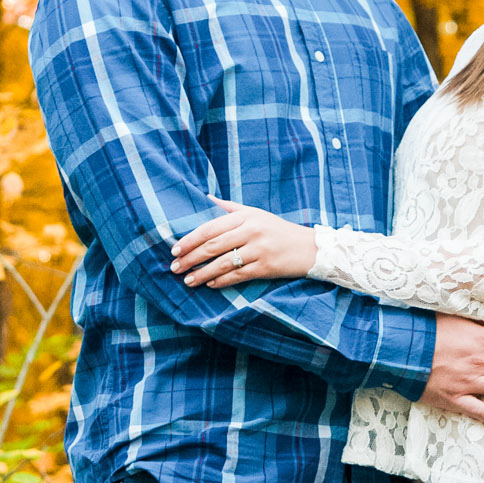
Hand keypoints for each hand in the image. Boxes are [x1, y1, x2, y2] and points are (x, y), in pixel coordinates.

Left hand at [171, 199, 317, 287]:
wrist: (309, 248)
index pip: (210, 227)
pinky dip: (222, 281)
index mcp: (246, 216)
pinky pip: (238, 276)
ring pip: (223, 263)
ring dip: (202, 273)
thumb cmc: (278, 229)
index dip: (190, 239)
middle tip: (175, 267)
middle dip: (191, 258)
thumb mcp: (256, 213)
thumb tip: (206, 197)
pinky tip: (210, 285)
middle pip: (213, 246)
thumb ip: (230, 207)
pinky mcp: (266, 267)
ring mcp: (259, 250)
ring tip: (188, 280)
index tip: (174, 249)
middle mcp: (251, 231)